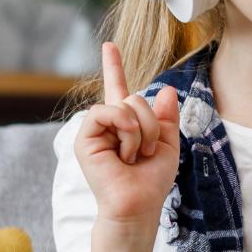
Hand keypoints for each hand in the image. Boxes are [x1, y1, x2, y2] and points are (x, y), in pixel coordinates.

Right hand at [75, 40, 180, 229]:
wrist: (138, 205)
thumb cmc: (151, 181)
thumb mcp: (167, 144)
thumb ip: (166, 117)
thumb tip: (167, 89)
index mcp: (125, 124)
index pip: (118, 88)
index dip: (113, 66)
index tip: (109, 46)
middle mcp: (108, 123)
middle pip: (135, 97)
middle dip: (151, 124)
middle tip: (145, 152)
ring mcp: (95, 129)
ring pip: (124, 104)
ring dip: (140, 131)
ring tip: (134, 156)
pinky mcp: (85, 137)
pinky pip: (108, 112)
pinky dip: (125, 130)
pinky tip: (124, 153)